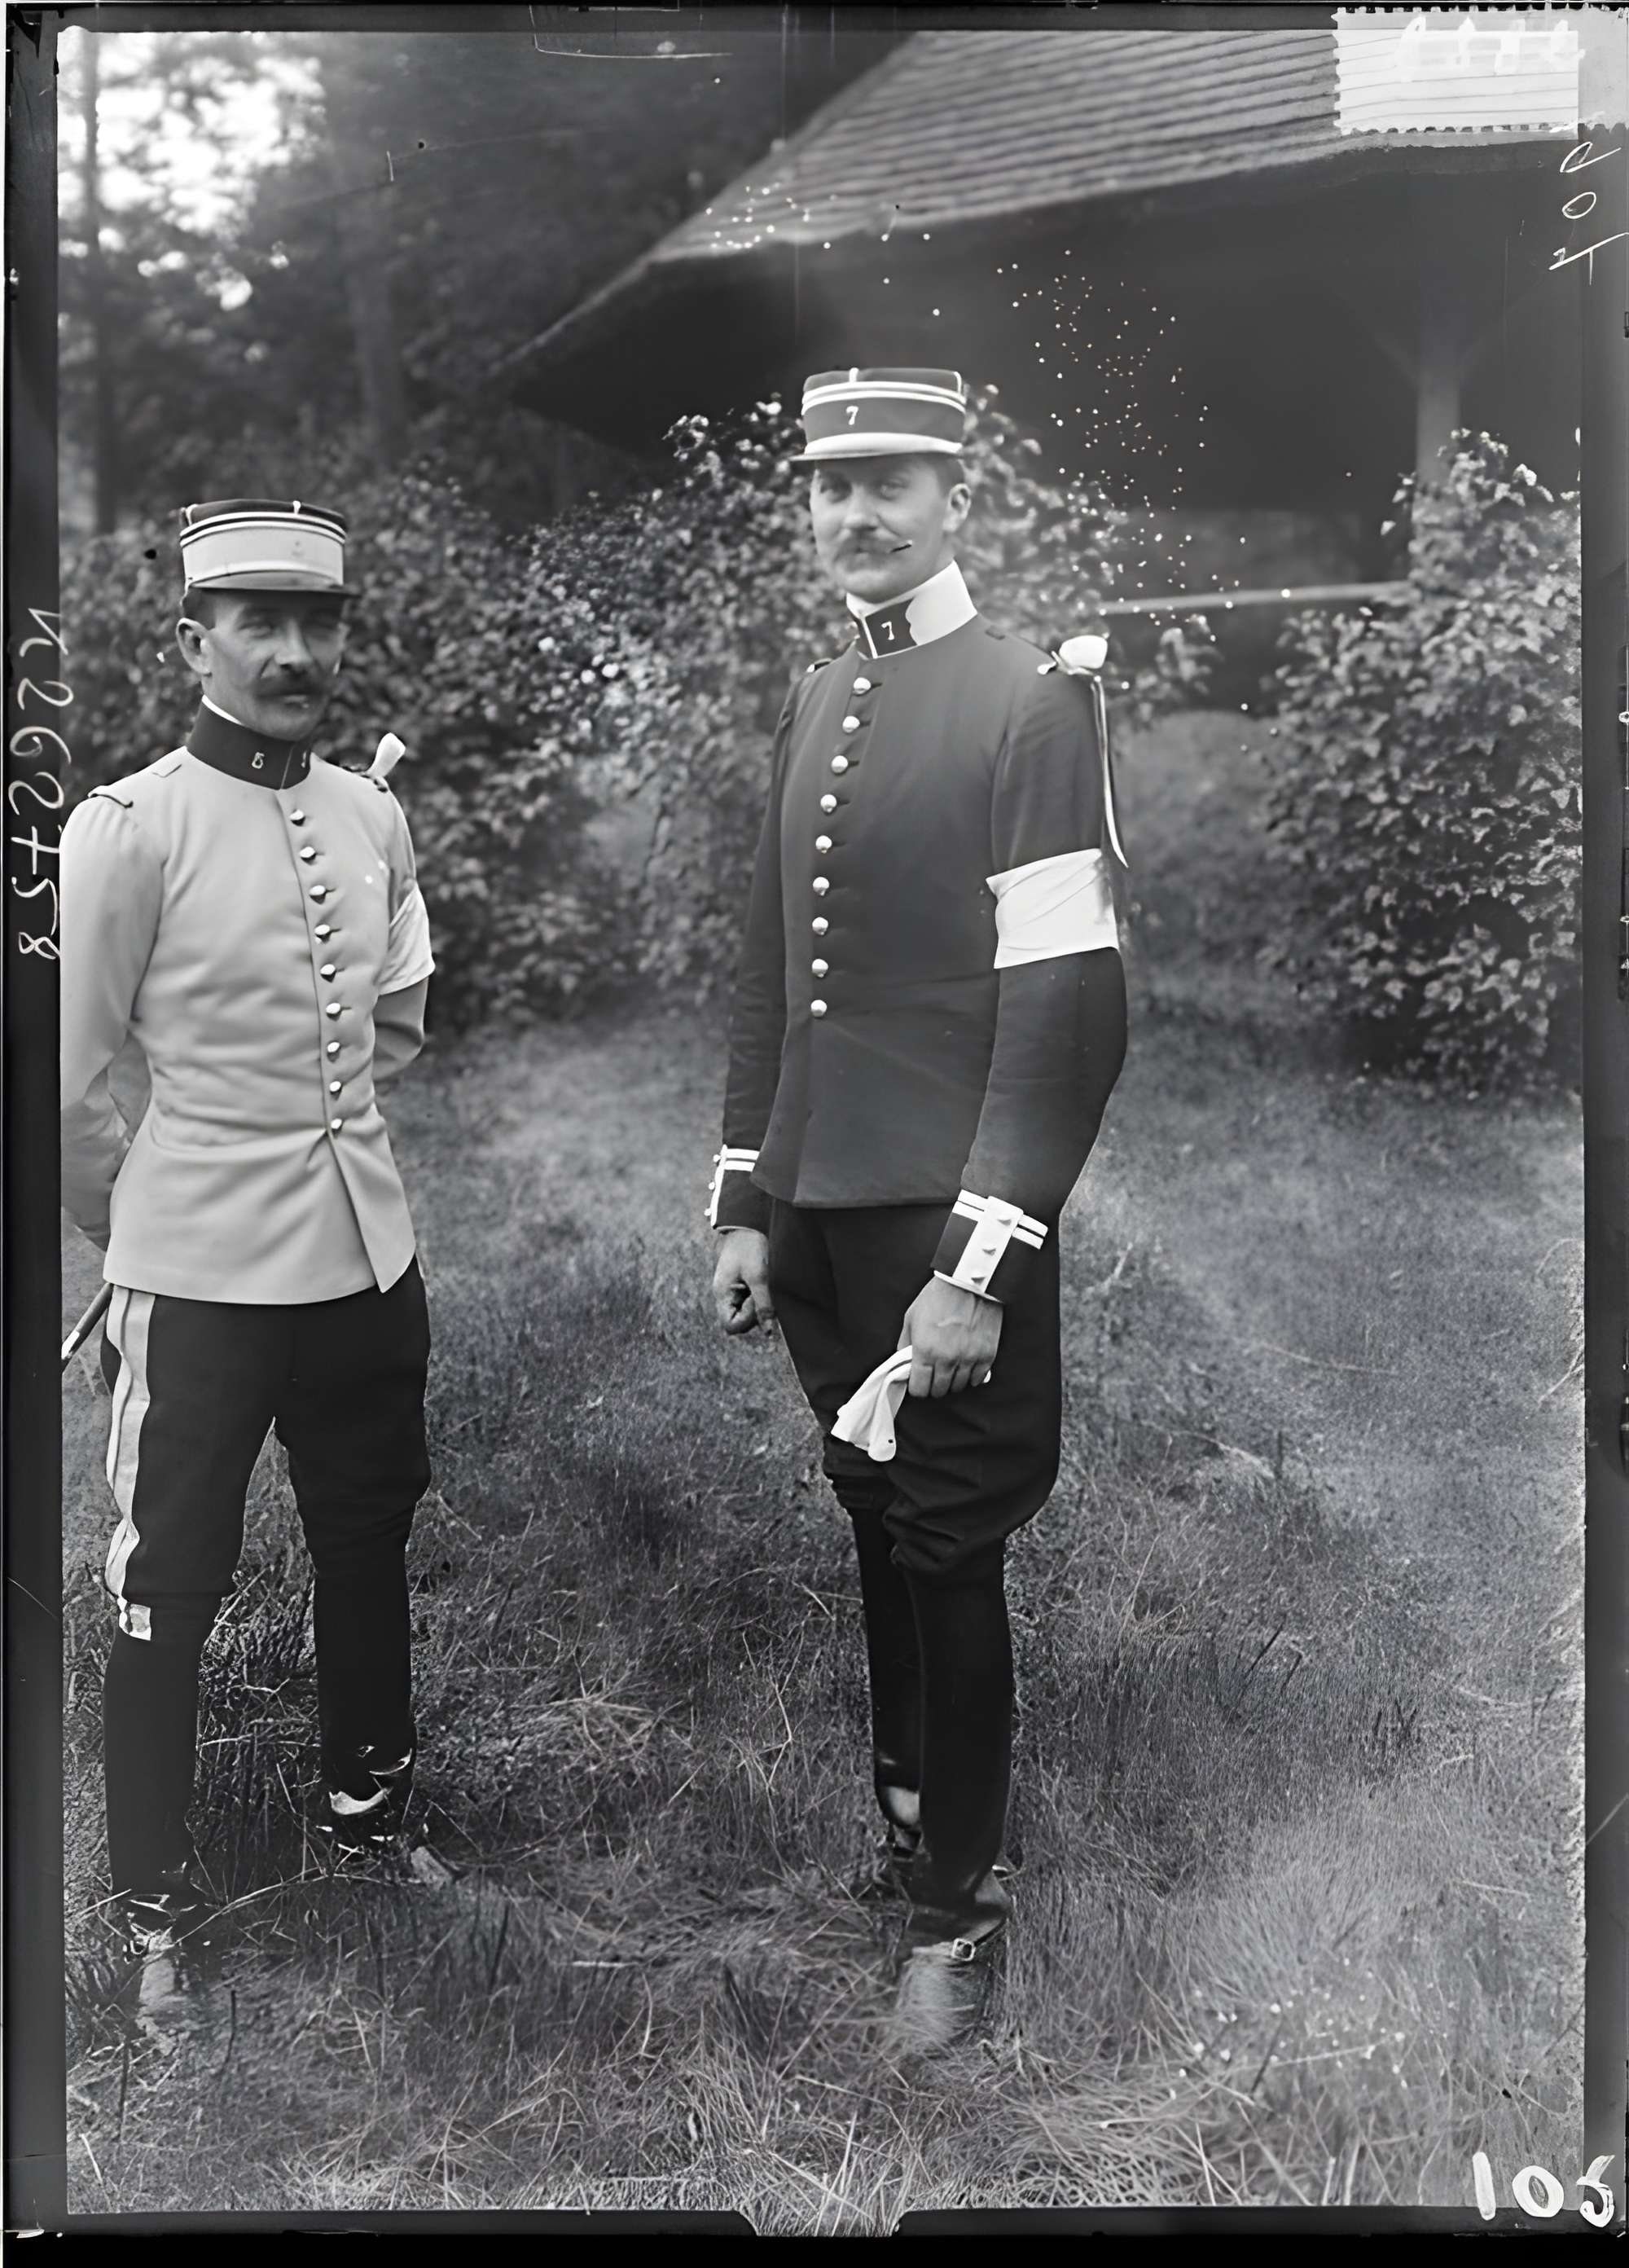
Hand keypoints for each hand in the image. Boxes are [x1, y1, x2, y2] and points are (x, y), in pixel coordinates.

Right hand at [712, 1228, 775, 1336]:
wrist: (748, 1220)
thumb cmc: (750, 1245)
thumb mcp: (759, 1275)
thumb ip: (763, 1304)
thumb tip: (769, 1331)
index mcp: (722, 1293)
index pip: (730, 1326)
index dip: (747, 1320)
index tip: (757, 1300)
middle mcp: (726, 1294)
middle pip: (740, 1320)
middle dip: (755, 1312)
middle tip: (764, 1290)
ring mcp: (734, 1289)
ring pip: (748, 1310)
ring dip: (760, 1303)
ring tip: (765, 1283)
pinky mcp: (743, 1283)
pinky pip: (751, 1299)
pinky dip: (761, 1295)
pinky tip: (766, 1282)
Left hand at [898, 1276, 1001, 1397]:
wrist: (968, 1282)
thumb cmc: (938, 1296)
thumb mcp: (911, 1318)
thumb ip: (905, 1344)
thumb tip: (904, 1362)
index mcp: (925, 1351)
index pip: (920, 1389)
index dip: (918, 1388)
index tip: (920, 1381)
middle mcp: (947, 1359)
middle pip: (939, 1391)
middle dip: (934, 1385)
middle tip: (935, 1373)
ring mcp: (968, 1359)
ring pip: (958, 1387)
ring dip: (952, 1381)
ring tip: (951, 1367)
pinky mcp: (986, 1356)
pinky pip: (977, 1379)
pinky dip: (971, 1376)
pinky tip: (966, 1364)